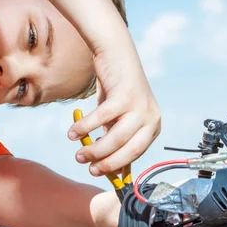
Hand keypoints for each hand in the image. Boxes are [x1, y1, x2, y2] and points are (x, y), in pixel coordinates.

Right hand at [68, 44, 160, 175]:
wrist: (117, 53)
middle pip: (128, 151)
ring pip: (115, 139)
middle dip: (106, 163)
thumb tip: (109, 169)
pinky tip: (72, 134)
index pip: (136, 154)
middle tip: (87, 166)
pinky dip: (84, 128)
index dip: (116, 166)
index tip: (98, 172)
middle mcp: (151, 118)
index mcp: (153, 126)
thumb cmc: (117, 89)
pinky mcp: (124, 96)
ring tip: (78, 154)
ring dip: (93, 149)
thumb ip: (117, 140)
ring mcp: (139, 107)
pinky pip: (100, 119)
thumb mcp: (121, 118)